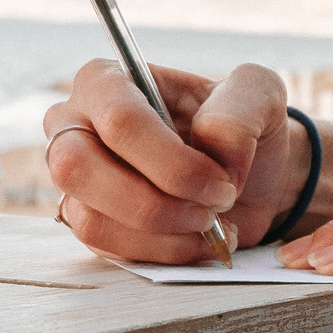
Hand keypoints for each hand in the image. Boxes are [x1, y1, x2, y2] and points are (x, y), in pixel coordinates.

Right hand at [43, 59, 300, 263]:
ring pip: (91, 219)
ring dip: (164, 233)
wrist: (250, 174)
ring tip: (211, 224)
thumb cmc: (241, 125)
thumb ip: (237, 111)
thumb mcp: (258, 95)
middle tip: (213, 209)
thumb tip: (210, 148)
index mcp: (106, 80)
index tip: (223, 182)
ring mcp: (76, 180)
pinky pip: (109, 249)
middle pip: (78, 168)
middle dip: (157, 203)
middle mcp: (74, 125)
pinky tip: (199, 239)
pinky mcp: (90, 222)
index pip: (119, 121)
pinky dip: (165, 252)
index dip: (174, 163)